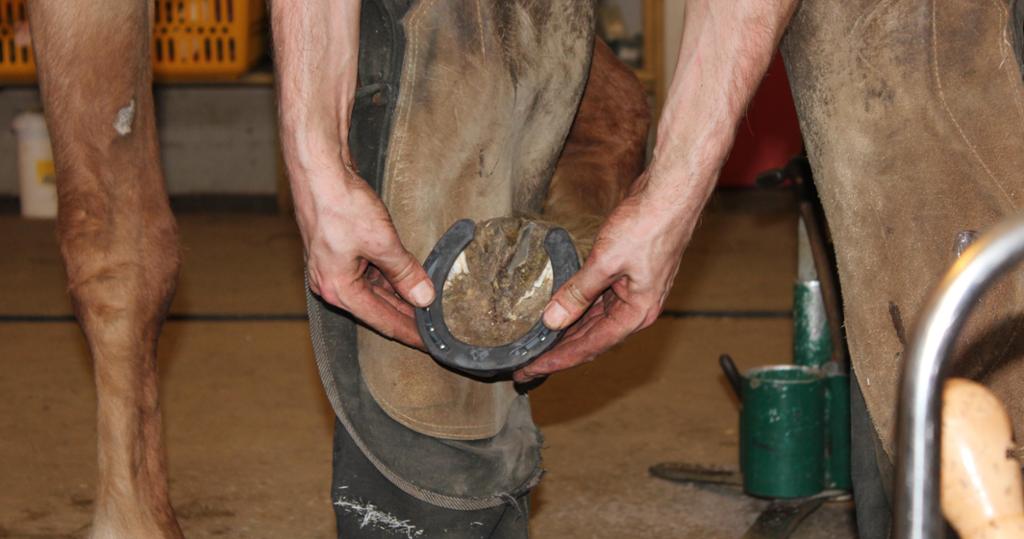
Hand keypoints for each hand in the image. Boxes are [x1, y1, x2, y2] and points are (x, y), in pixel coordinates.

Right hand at [297, 166, 433, 347]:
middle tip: (432, 329)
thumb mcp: (382, 243)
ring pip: (372, 290)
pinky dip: (387, 278)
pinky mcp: (337, 250)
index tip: (430, 344)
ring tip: (425, 307)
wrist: (318, 170)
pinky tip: (406, 280)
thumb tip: (424, 297)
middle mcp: (330, 284)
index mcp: (338, 289)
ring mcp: (331, 267)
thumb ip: (405, 273)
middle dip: (405, 317)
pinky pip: (366, 273)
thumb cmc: (341, 205)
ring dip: (398, 296)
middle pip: (376, 309)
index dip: (409, 333)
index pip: (382, 321)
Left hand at [513, 175, 697, 382]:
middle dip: (558, 352)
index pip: (589, 347)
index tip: (530, 371)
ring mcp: (632, 292)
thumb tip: (552, 320)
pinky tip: (557, 313)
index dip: (557, 361)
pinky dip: (576, 309)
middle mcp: (636, 309)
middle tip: (525, 366)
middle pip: (591, 339)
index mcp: (636, 314)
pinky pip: (596, 301)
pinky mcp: (626, 275)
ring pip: (593, 322)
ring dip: (566, 333)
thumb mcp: (605, 262)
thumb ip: (577, 293)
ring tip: (537, 345)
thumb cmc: (648, 226)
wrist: (671, 194)